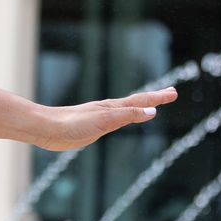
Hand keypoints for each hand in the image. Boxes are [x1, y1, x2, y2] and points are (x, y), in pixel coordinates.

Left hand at [32, 86, 177, 151]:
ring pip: (126, 110)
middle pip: (136, 102)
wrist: (46, 128)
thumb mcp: (105, 120)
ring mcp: (99, 117)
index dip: (158, 97)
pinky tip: (121, 119)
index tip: (174, 93)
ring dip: (141, 106)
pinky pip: (115, 120)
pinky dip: (125, 117)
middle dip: (154, 98)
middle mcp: (108, 109)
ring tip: (151, 105)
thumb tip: (152, 111)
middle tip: (171, 94)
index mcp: (113, 107)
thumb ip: (128, 115)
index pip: (141, 100)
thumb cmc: (72, 123)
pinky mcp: (91, 127)